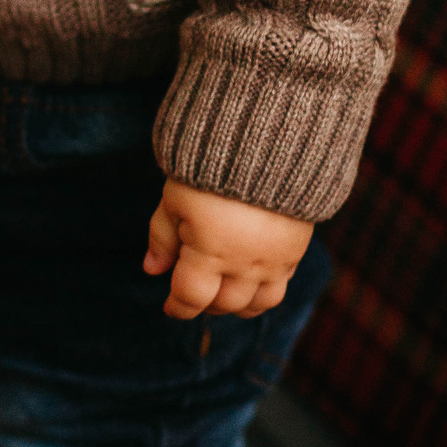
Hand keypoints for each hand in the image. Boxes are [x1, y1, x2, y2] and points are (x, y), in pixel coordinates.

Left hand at [144, 179, 312, 319]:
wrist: (268, 140)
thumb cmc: (211, 165)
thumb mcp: (175, 196)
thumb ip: (163, 237)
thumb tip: (152, 270)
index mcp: (210, 253)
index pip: (191, 298)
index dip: (177, 307)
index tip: (169, 306)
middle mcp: (244, 264)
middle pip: (223, 305)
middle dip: (204, 304)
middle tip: (194, 291)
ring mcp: (273, 260)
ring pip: (256, 305)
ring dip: (236, 305)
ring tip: (222, 290)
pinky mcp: (294, 249)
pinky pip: (281, 287)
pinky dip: (263, 292)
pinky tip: (250, 279)